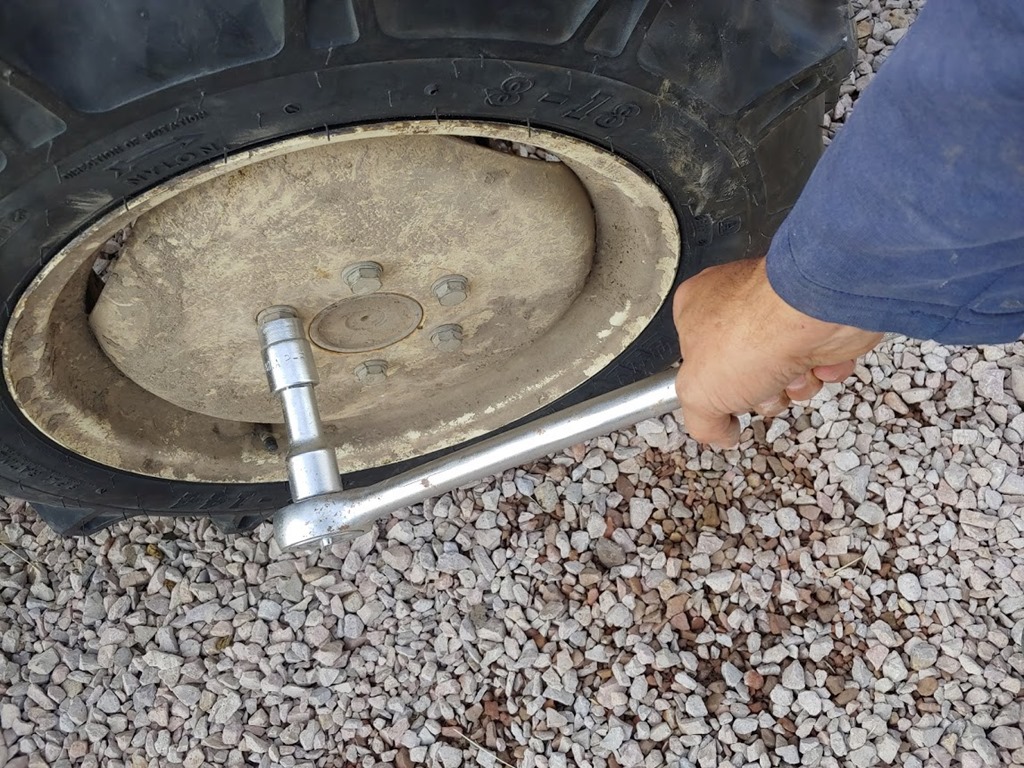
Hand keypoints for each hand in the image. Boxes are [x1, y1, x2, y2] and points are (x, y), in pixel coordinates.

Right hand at [672, 258, 882, 447]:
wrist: (815, 316)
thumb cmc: (754, 334)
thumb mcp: (698, 395)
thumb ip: (702, 422)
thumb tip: (719, 433)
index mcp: (695, 308)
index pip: (696, 360)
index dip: (712, 385)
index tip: (722, 396)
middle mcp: (738, 303)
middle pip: (744, 372)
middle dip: (760, 390)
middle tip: (760, 384)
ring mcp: (779, 309)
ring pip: (783, 371)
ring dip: (792, 384)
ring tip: (791, 372)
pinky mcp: (816, 318)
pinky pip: (817, 358)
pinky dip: (821, 369)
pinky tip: (815, 362)